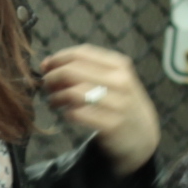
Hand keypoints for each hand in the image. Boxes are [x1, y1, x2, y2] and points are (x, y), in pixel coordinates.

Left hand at [42, 47, 159, 175]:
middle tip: (46, 86)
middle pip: (72, 71)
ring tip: (53, 102)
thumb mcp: (111, 79)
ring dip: (56, 97)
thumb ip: (84, 68)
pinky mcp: (112, 125)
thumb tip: (47, 63)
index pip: (81, 53)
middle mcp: (120, 81)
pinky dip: (66, 113)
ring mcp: (118, 104)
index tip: (45, 67)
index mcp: (119, 65)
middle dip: (52, 77)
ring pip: (73, 92)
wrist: (142, 134)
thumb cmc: (118, 102)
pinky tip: (67, 114)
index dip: (58, 58)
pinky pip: (77, 114)